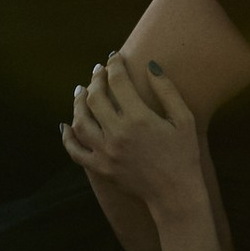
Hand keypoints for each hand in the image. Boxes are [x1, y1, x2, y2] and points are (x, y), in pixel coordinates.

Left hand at [61, 52, 208, 223]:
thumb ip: (166, 90)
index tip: (114, 57)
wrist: (174, 193)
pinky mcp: (100, 168)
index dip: (115, 65)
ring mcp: (105, 153)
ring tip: (80, 91)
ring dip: (78, 103)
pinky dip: (67, 137)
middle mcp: (117, 134)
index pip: (118, 82)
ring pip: (80, 122)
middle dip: (95, 79)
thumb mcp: (184, 118)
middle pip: (95, 98)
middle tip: (98, 71)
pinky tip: (65, 125)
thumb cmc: (184, 154)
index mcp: (138, 118)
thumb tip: (150, 65)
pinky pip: (75, 151)